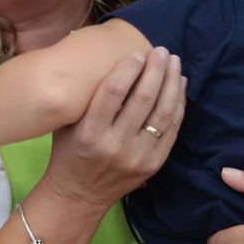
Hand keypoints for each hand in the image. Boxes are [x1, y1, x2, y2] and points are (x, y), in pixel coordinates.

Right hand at [38, 48, 184, 209]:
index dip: (129, 68)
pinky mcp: (153, 164)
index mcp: (90, 132)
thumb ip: (78, 94)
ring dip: (171, 83)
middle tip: (161, 50)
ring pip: (162, 112)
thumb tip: (79, 47)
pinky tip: (179, 86)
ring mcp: (138, 156)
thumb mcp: (64, 125)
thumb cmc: (67, 154)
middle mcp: (115, 144)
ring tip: (174, 62)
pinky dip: (178, 104)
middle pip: (143, 98)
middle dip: (155, 70)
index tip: (137, 53)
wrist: (78, 196)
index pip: (114, 92)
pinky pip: (172, 129)